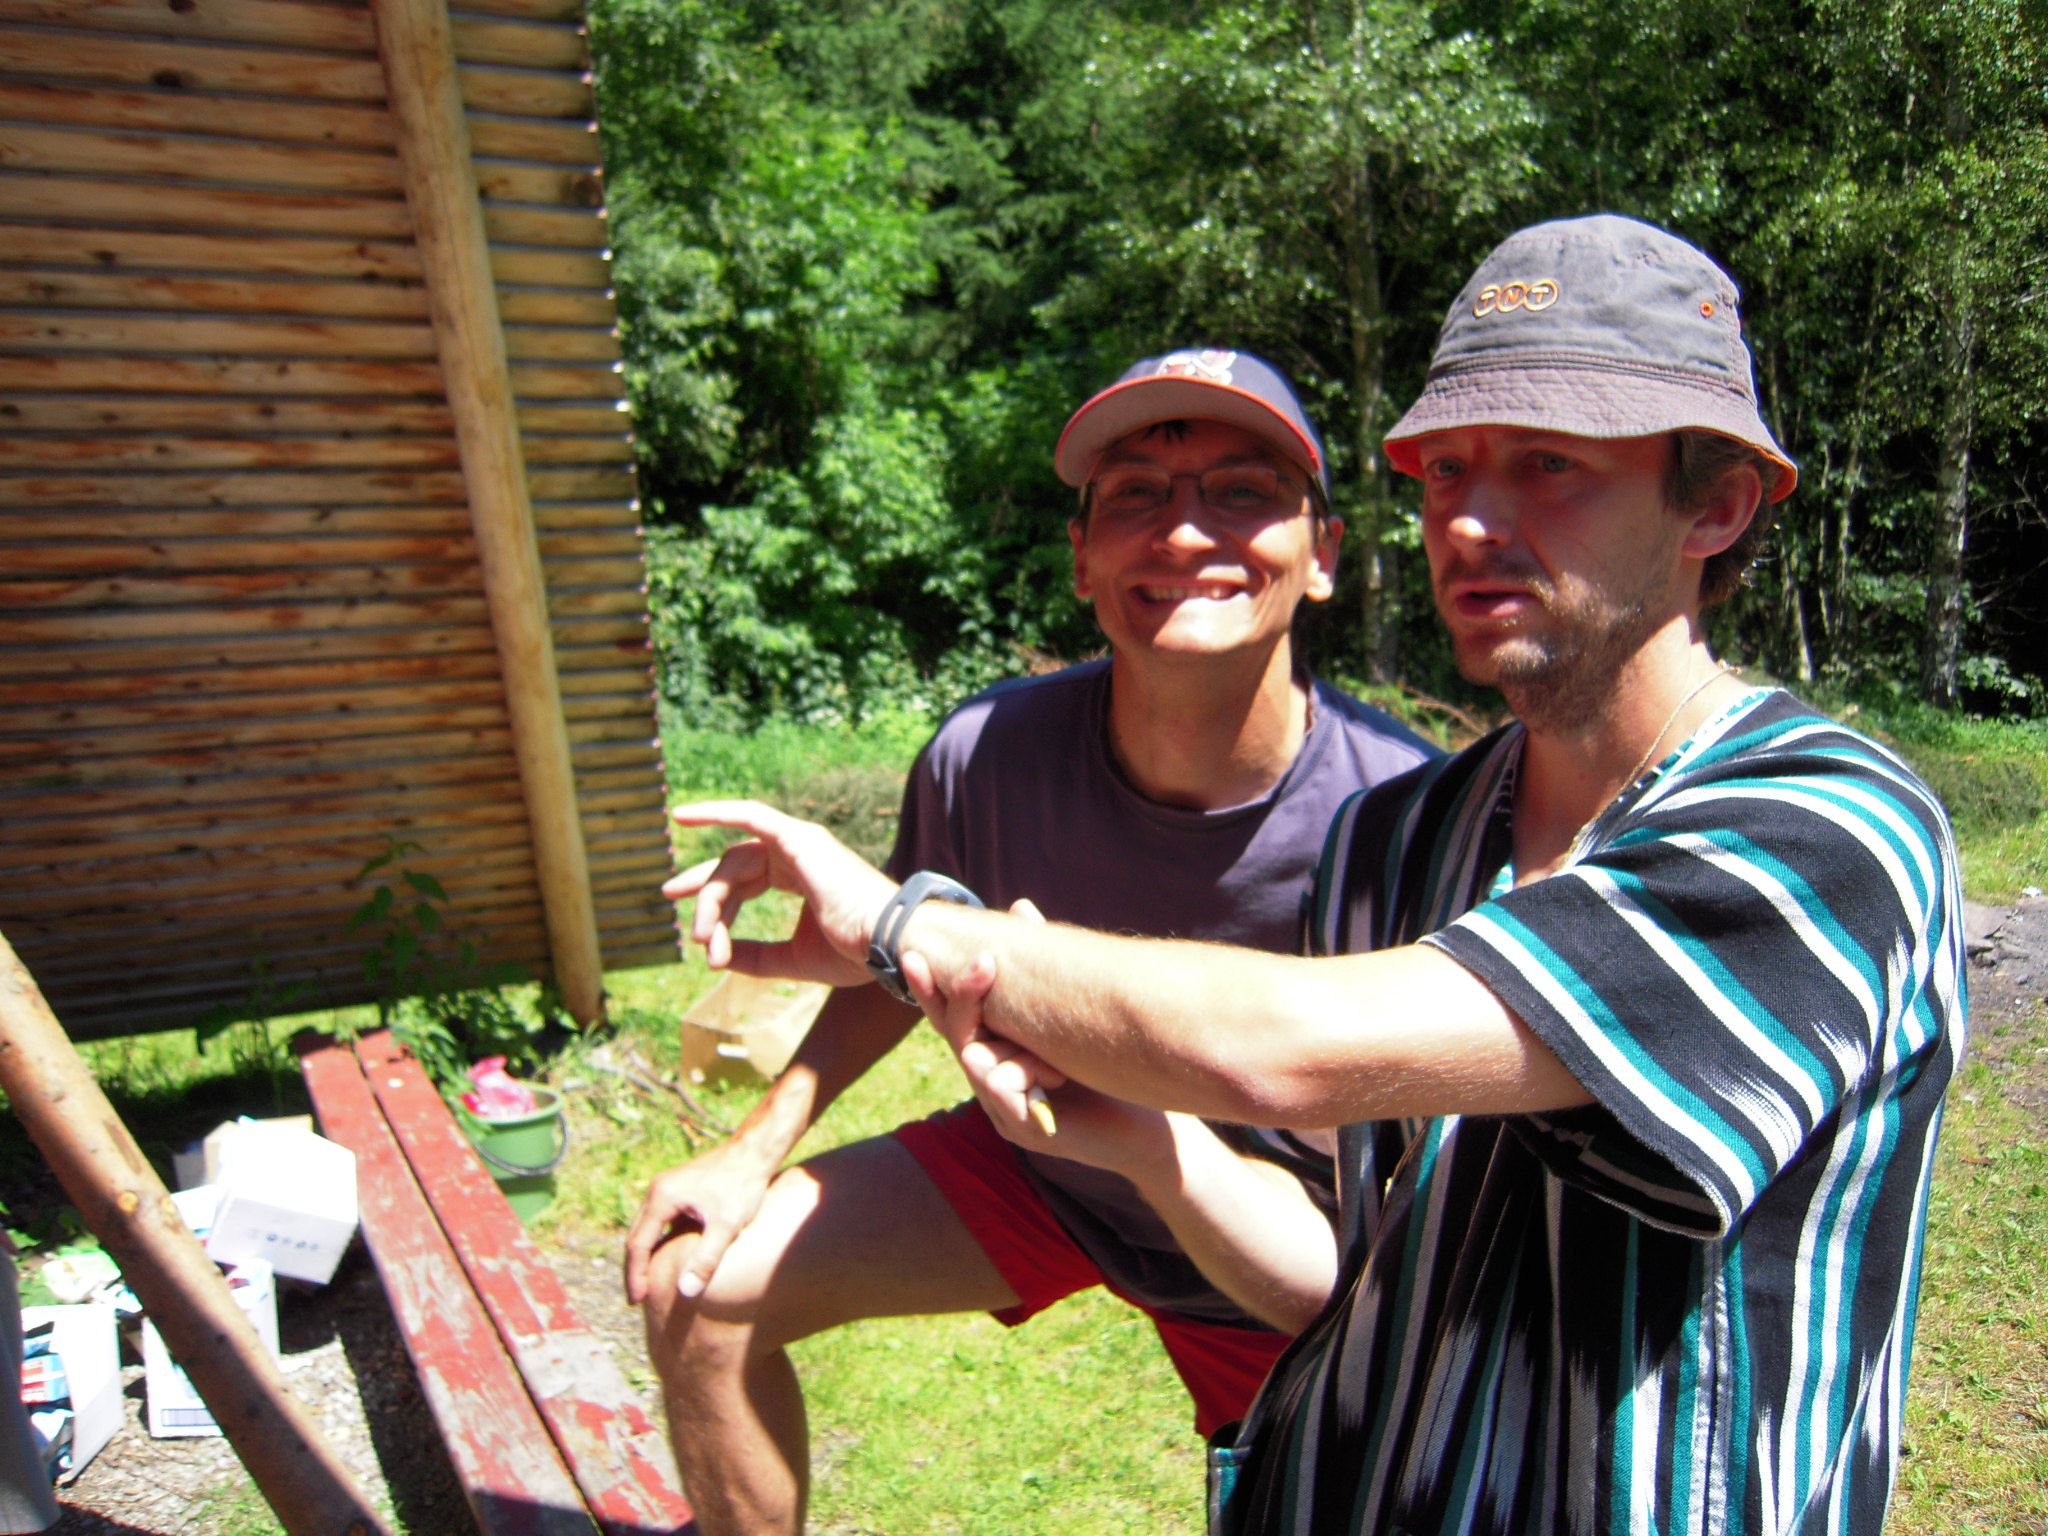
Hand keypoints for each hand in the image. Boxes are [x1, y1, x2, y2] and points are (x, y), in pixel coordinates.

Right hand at [623, 1139, 776, 1303]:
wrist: (755, 1152)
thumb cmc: (742, 1186)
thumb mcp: (727, 1226)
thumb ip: (706, 1259)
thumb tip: (685, 1292)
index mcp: (661, 1198)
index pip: (638, 1245)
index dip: (636, 1275)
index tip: (638, 1301)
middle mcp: (657, 1190)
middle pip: (636, 1236)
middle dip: (635, 1268)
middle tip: (638, 1299)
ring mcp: (666, 1187)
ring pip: (646, 1228)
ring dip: (645, 1256)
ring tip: (648, 1283)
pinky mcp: (678, 1189)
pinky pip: (659, 1221)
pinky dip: (658, 1242)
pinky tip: (667, 1258)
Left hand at [664, 799, 896, 987]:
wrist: (885, 941)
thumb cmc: (853, 952)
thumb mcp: (792, 959)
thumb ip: (756, 955)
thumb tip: (717, 957)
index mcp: (804, 876)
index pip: (748, 880)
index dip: (717, 901)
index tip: (698, 933)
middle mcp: (800, 854)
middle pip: (735, 867)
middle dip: (702, 888)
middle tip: (668, 896)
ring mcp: (799, 842)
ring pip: (735, 862)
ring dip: (711, 897)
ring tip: (703, 936)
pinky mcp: (797, 838)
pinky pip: (750, 816)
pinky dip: (717, 812)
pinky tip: (684, 816)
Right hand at [902, 911, 1176, 1184]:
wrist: (1145, 1130)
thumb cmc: (1107, 1066)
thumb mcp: (1069, 1014)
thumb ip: (1041, 967)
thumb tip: (1020, 905)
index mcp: (996, 1055)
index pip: (949, 1018)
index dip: (928, 988)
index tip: (915, 952)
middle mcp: (990, 1083)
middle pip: (955, 1034)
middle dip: (964, 996)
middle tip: (985, 961)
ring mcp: (1003, 1110)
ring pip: (976, 1061)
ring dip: (1013, 1047)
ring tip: (1055, 1060)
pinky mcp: (1025, 1131)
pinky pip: (1003, 1091)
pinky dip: (1025, 1074)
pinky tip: (1057, 1076)